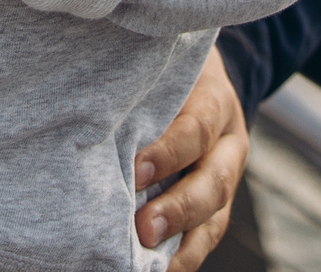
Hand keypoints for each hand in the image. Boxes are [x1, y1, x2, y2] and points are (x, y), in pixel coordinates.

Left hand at [134, 47, 246, 264]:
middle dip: (179, 209)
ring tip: (146, 263)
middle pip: (213, 183)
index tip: (136, 171)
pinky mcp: (214, 212)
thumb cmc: (164, 74)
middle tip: (143, 228)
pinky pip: (203, 240)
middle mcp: (228, 148)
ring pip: (214, 220)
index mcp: (216, 103)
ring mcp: (224, 183)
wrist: (197, 82)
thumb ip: (140, 89)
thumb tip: (92, 113)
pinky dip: (180, 260)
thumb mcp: (161, 68)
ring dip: (180, 245)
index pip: (197, 128)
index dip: (169, 153)